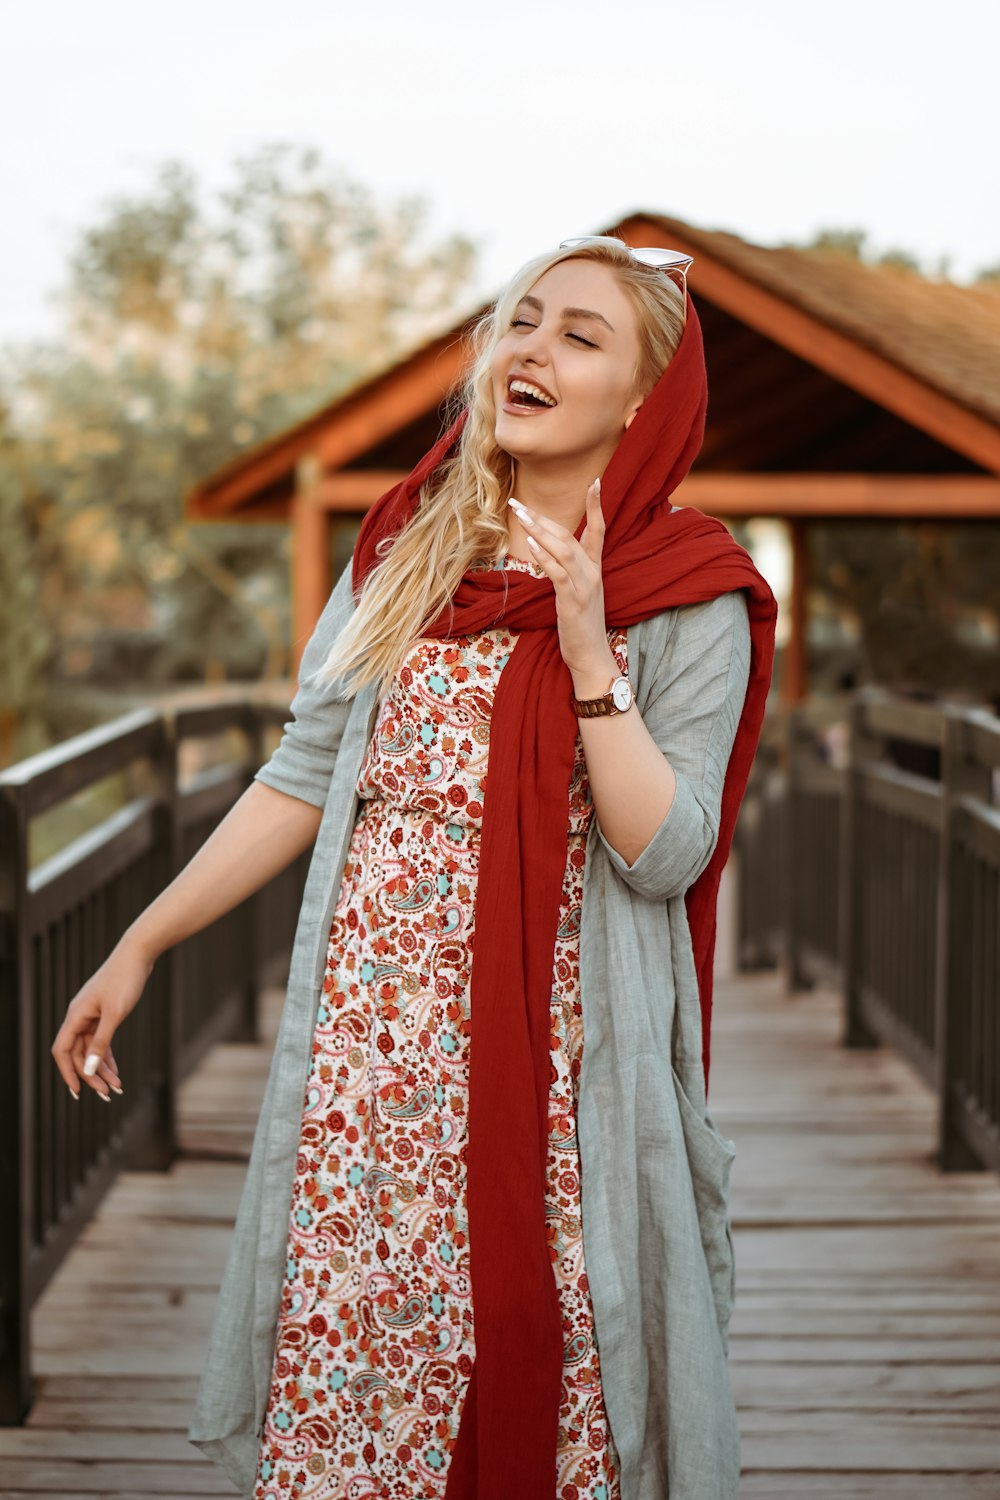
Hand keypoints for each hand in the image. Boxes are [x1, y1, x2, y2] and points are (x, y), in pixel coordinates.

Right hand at [51, 938, 154, 1100]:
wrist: (138, 954)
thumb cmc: (125, 980)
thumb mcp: (115, 1014)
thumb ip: (101, 1042)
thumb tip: (88, 1069)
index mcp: (76, 1016)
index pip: (62, 1051)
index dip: (67, 1072)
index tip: (78, 1092)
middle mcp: (80, 1016)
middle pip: (78, 1053)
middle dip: (91, 1075)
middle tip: (108, 1094)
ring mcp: (92, 1014)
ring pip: (91, 1049)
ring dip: (101, 1068)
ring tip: (116, 1087)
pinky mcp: (104, 1012)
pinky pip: (101, 1040)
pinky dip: (107, 1055)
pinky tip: (116, 1070)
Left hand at [508, 479, 615, 681]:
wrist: (591, 656)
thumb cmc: (580, 626)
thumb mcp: (577, 594)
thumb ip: (568, 572)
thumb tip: (548, 553)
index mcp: (595, 569)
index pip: (599, 530)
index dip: (597, 506)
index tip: (595, 481)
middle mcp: (593, 573)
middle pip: (570, 535)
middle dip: (544, 517)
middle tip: (519, 502)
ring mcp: (585, 586)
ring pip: (564, 548)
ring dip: (541, 530)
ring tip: (521, 515)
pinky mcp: (573, 601)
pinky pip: (559, 573)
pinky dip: (545, 556)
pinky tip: (531, 544)